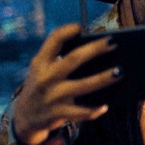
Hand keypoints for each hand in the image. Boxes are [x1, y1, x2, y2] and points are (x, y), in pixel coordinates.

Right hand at [12, 23, 121, 144]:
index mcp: (41, 62)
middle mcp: (45, 77)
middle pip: (73, 59)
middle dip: (94, 50)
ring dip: (103, 78)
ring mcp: (52, 96)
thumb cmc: (43, 86)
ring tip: (120, 71)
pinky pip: (80, 113)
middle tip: (113, 43)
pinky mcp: (57, 114)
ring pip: (83, 86)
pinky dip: (93, 110)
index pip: (53, 40)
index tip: (81, 27)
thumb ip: (59, 59)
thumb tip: (95, 49)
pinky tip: (105, 106)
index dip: (67, 31)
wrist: (24, 117)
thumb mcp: (42, 70)